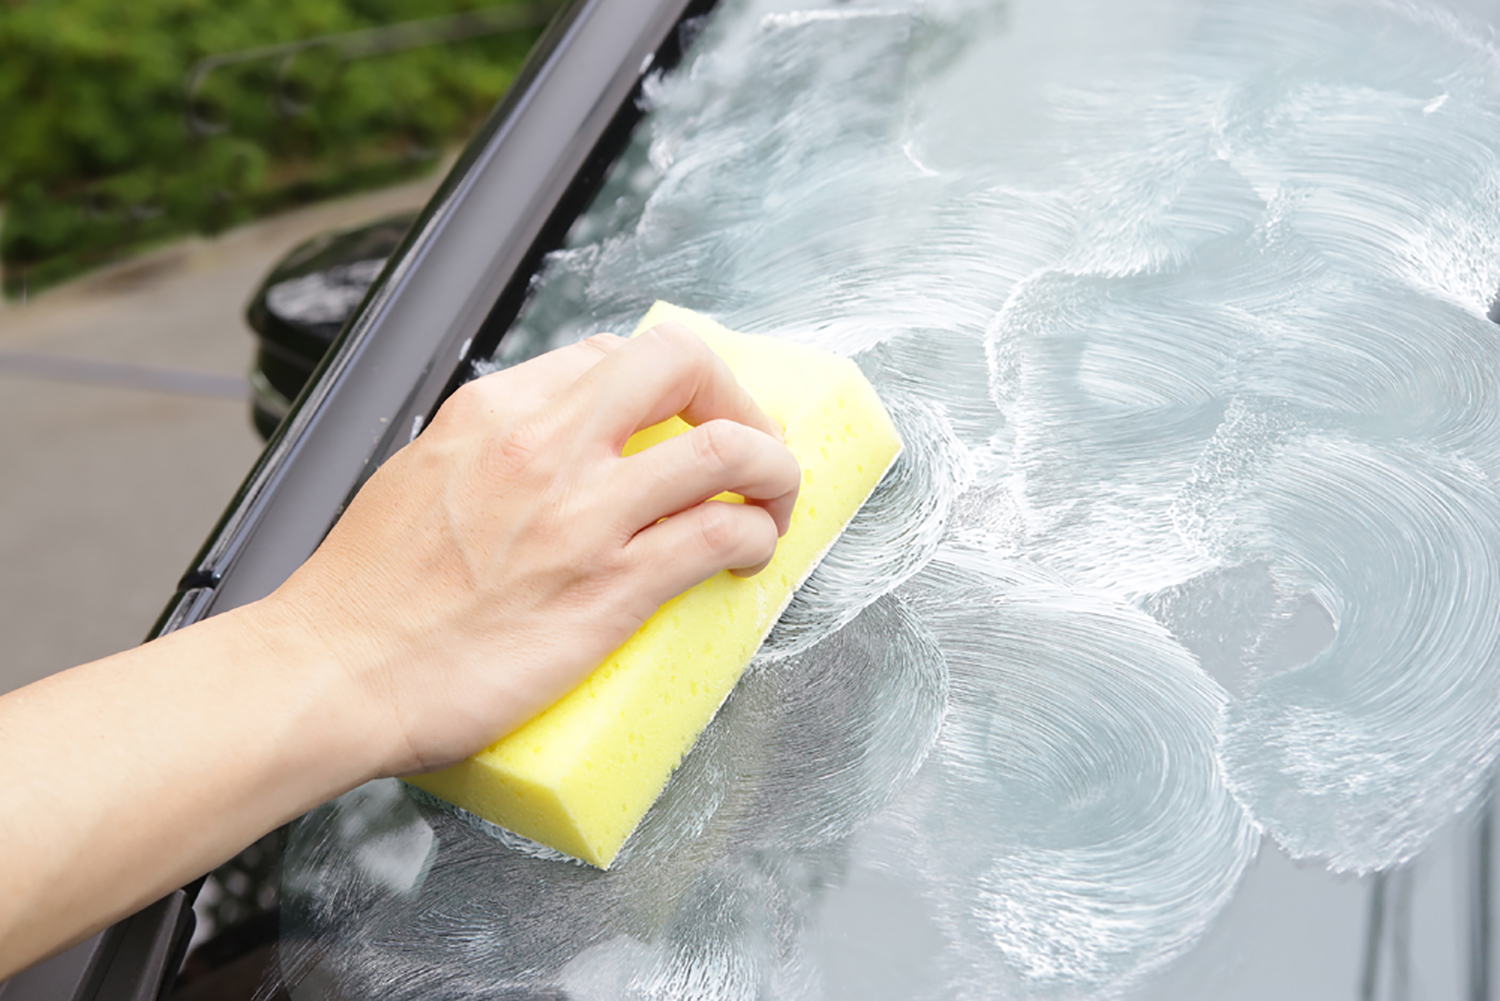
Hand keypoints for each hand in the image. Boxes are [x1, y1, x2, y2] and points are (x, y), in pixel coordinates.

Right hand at [261, 323, 801, 775]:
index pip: (611, 356)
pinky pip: (719, 534)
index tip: (683, 417)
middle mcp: (545, 446)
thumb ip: (491, 454)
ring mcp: (583, 515)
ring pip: (725, 450)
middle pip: (680, 364)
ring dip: (772, 469)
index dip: (666, 385)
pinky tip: (750, 552)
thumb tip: (548, 460)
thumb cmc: (366, 596)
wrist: (334, 673)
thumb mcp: (422, 476)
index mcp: (494, 412)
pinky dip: (755, 537)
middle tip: (745, 440)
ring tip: (775, 498)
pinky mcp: (610, 589)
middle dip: (734, 397)